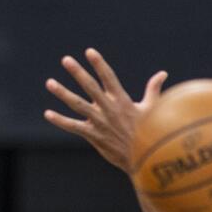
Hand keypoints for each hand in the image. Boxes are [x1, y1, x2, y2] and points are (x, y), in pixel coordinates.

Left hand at [44, 48, 167, 173]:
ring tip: (49, 83)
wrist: (142, 159)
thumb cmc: (147, 133)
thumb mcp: (151, 109)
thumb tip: (163, 73)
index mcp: (121, 100)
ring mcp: (99, 122)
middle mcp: (108, 108)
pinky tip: (48, 113)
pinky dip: (60, 120)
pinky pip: (73, 127)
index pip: (108, 77)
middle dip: (77, 72)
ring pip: (77, 104)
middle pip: (90, 86)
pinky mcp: (93, 135)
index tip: (89, 52)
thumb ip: (153, 89)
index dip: (99, 64)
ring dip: (62, 93)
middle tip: (66, 59)